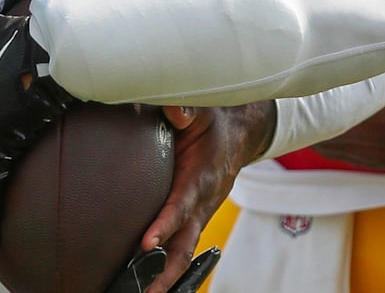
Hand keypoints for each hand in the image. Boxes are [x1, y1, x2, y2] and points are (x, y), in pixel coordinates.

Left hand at [119, 103, 269, 292]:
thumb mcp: (203, 110)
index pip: (182, 205)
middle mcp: (203, 202)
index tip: (147, 243)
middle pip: (185, 244)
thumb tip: (173, 110)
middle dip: (166, 271)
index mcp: (202, 178)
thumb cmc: (215, 122)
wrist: (240, 134)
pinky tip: (147, 282)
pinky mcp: (194, 219)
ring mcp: (200, 214)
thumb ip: (186, 110)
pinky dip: (166, 267)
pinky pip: (181, 246)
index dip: (166, 225)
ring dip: (164, 277)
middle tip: (144, 291)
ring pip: (183, 252)